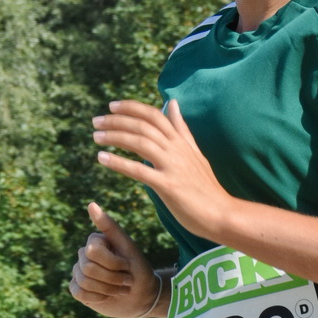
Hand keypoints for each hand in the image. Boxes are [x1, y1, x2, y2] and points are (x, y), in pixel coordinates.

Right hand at [69, 202, 161, 317]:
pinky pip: (78, 293)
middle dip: (112, 279)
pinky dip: (96, 297)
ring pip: (84, 281)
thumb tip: (91, 204)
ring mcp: (80, 272)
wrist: (143, 296)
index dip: (113, 263)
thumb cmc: (138, 270)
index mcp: (95, 241)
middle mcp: (85, 254)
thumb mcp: (128, 247)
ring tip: (121, 290)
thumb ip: (110, 227)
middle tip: (127, 281)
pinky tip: (107, 297)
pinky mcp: (79, 289)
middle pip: (88, 268)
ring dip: (108, 289)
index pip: (93, 251)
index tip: (128, 266)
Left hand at [93, 100, 235, 243]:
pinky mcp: (168, 186)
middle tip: (96, 120)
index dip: (132, 107)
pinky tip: (102, 159)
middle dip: (116, 120)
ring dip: (114, 137)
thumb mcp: (195, 153)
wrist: (222, 214)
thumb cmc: (207, 188)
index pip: (154, 115)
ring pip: (139, 142)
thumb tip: (172, 104)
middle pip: (143, 126)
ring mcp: (172, 167)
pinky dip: (118, 163)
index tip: (112, 106)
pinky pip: (139, 170)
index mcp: (181, 142)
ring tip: (95, 137)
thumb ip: (181, 129)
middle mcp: (176, 150)